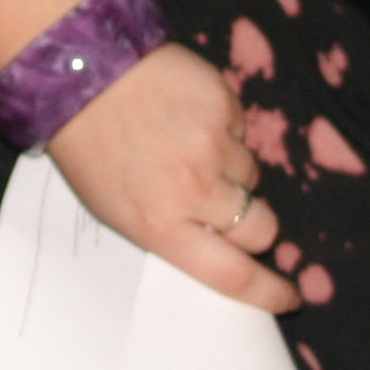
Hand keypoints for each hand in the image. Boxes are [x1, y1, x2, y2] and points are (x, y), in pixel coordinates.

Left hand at [47, 44, 299, 314]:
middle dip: (255, 226)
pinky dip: (222, 127)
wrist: (81, 71)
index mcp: (161, 226)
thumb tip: (221, 251)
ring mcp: (213, 145)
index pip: (232, 275)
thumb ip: (171, 233)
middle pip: (261, 229)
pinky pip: (242, 130)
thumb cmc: (91, 147)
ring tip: (184, 145)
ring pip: (252, 176)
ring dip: (231, 170)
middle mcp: (194, 190)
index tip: (289, 297)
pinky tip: (185, 114)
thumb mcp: (117, 209)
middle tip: (228, 207)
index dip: (268, 292)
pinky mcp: (223, 104)